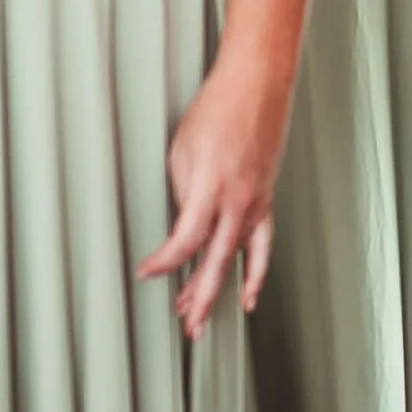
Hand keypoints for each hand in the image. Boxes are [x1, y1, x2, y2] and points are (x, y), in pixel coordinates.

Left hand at [138, 50, 285, 339]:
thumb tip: (184, 224)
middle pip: (216, 262)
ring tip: (202, 317)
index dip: (165, 262)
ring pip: (237, 259)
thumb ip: (183, 194)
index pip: (186, 241)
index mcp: (212, 188)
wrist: (257, 87)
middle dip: (199, 297)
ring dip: (219, 290)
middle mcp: (239, 202)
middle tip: (184, 324)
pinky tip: (249, 295)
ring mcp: (256, 204)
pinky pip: (262, 246)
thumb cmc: (217, 111)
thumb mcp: (183, 151)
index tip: (146, 273)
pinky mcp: (265, 201)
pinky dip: (256, 274)